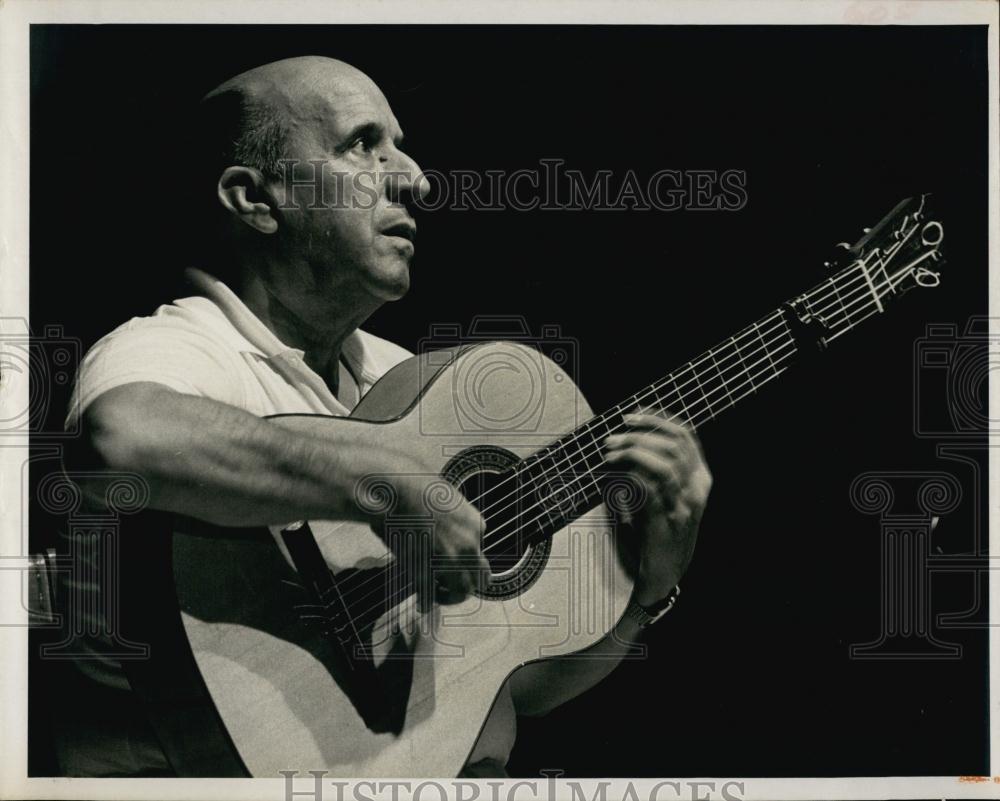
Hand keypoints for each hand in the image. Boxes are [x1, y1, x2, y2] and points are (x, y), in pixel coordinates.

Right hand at [366, 464, 488, 612]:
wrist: (394, 489)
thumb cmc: (413, 484)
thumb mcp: (445, 496)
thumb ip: (450, 515)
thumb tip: (442, 524)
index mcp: (475, 524)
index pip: (479, 547)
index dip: (463, 553)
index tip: (450, 555)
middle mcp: (468, 545)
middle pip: (482, 576)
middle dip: (469, 582)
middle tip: (454, 585)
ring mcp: (449, 561)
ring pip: (463, 591)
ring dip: (452, 596)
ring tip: (439, 596)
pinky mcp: (427, 572)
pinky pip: (432, 596)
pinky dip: (428, 602)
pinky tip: (423, 603)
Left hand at [604, 413, 711, 605]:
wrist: (664, 574)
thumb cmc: (659, 531)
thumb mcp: (665, 495)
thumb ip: (655, 469)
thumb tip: (624, 439)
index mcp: (701, 479)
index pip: (686, 435)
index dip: (658, 419)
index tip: (631, 415)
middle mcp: (697, 490)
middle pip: (673, 446)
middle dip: (638, 435)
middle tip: (611, 438)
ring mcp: (685, 506)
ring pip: (663, 465)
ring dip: (632, 453)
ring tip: (608, 453)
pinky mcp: (666, 522)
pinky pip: (648, 489)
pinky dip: (627, 477)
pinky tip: (611, 476)